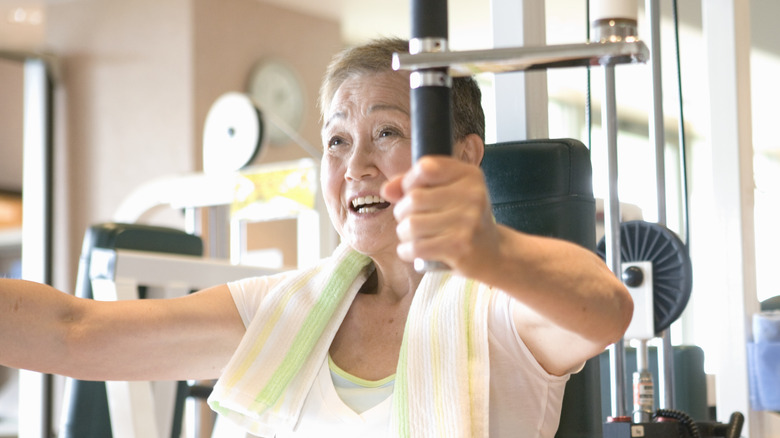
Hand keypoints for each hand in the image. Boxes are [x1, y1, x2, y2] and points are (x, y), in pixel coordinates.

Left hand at [381, 156, 499, 276]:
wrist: (493, 254)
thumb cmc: (463, 220)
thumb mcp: (446, 194)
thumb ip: (414, 185)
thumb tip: (386, 190)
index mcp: (470, 175)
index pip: (425, 167)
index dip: (409, 181)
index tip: (413, 193)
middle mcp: (473, 195)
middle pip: (413, 198)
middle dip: (402, 212)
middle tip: (412, 221)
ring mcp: (468, 222)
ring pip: (411, 225)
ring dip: (404, 233)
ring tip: (414, 236)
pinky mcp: (460, 248)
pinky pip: (415, 248)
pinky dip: (406, 251)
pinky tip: (414, 250)